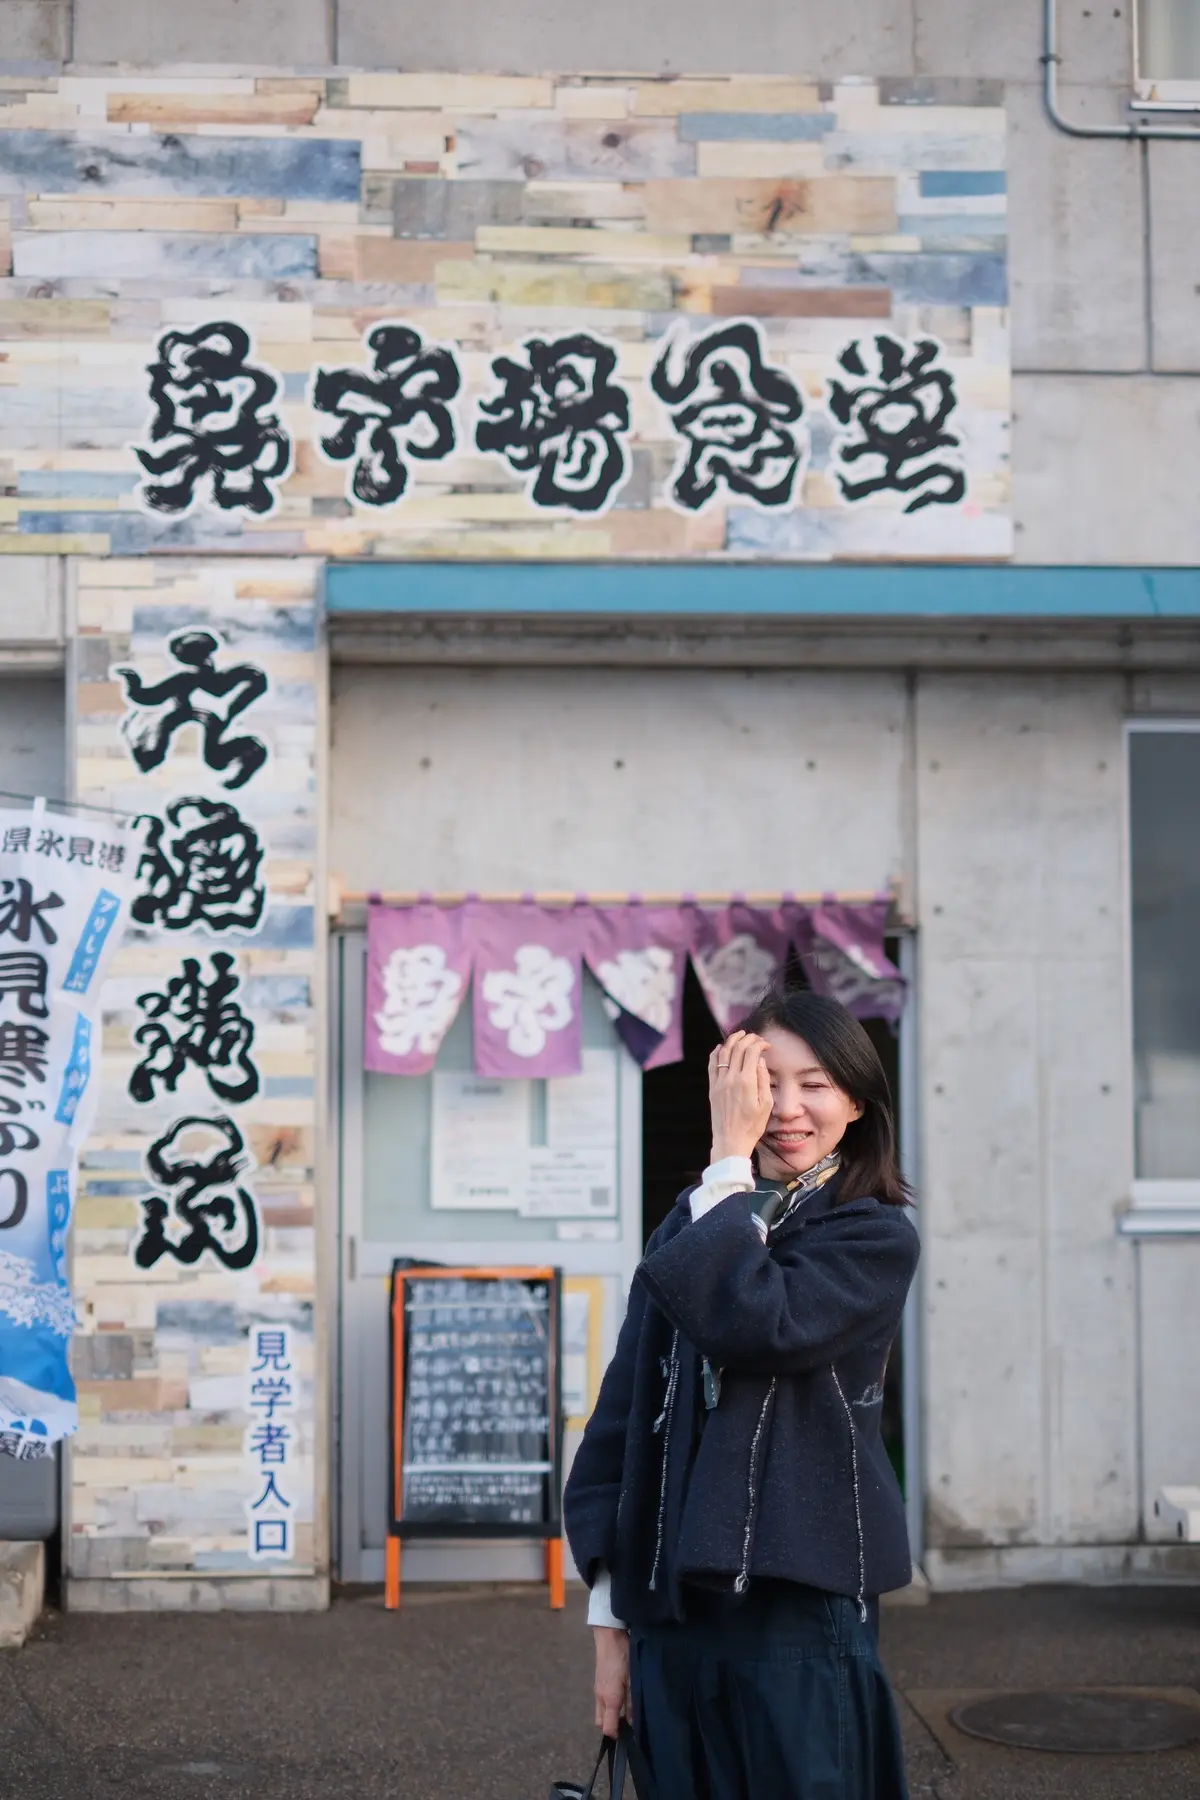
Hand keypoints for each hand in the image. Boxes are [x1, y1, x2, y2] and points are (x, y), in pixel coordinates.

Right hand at [593, 1626, 631, 1736]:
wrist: (609, 1637)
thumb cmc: (623, 1658)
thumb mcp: (633, 1680)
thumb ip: (633, 1703)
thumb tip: (633, 1722)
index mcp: (610, 1700)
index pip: (608, 1728)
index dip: (617, 1736)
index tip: (629, 1736)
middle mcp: (600, 1698)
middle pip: (601, 1723)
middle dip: (612, 1728)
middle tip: (627, 1725)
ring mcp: (597, 1690)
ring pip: (600, 1713)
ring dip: (610, 1717)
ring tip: (625, 1712)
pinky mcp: (598, 1683)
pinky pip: (601, 1703)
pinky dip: (608, 1707)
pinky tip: (620, 1699)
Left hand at [708, 1031, 772, 1161]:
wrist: (731, 1141)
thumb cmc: (752, 1126)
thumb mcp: (766, 1105)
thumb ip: (763, 1080)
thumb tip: (760, 1061)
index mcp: (746, 1082)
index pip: (751, 1052)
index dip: (759, 1044)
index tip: (766, 1045)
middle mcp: (731, 1079)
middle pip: (737, 1049)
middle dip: (747, 1039)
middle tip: (755, 1037)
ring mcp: (719, 1083)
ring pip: (723, 1053)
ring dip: (731, 1041)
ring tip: (739, 1035)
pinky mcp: (712, 1088)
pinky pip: (712, 1064)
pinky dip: (716, 1053)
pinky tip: (721, 1047)